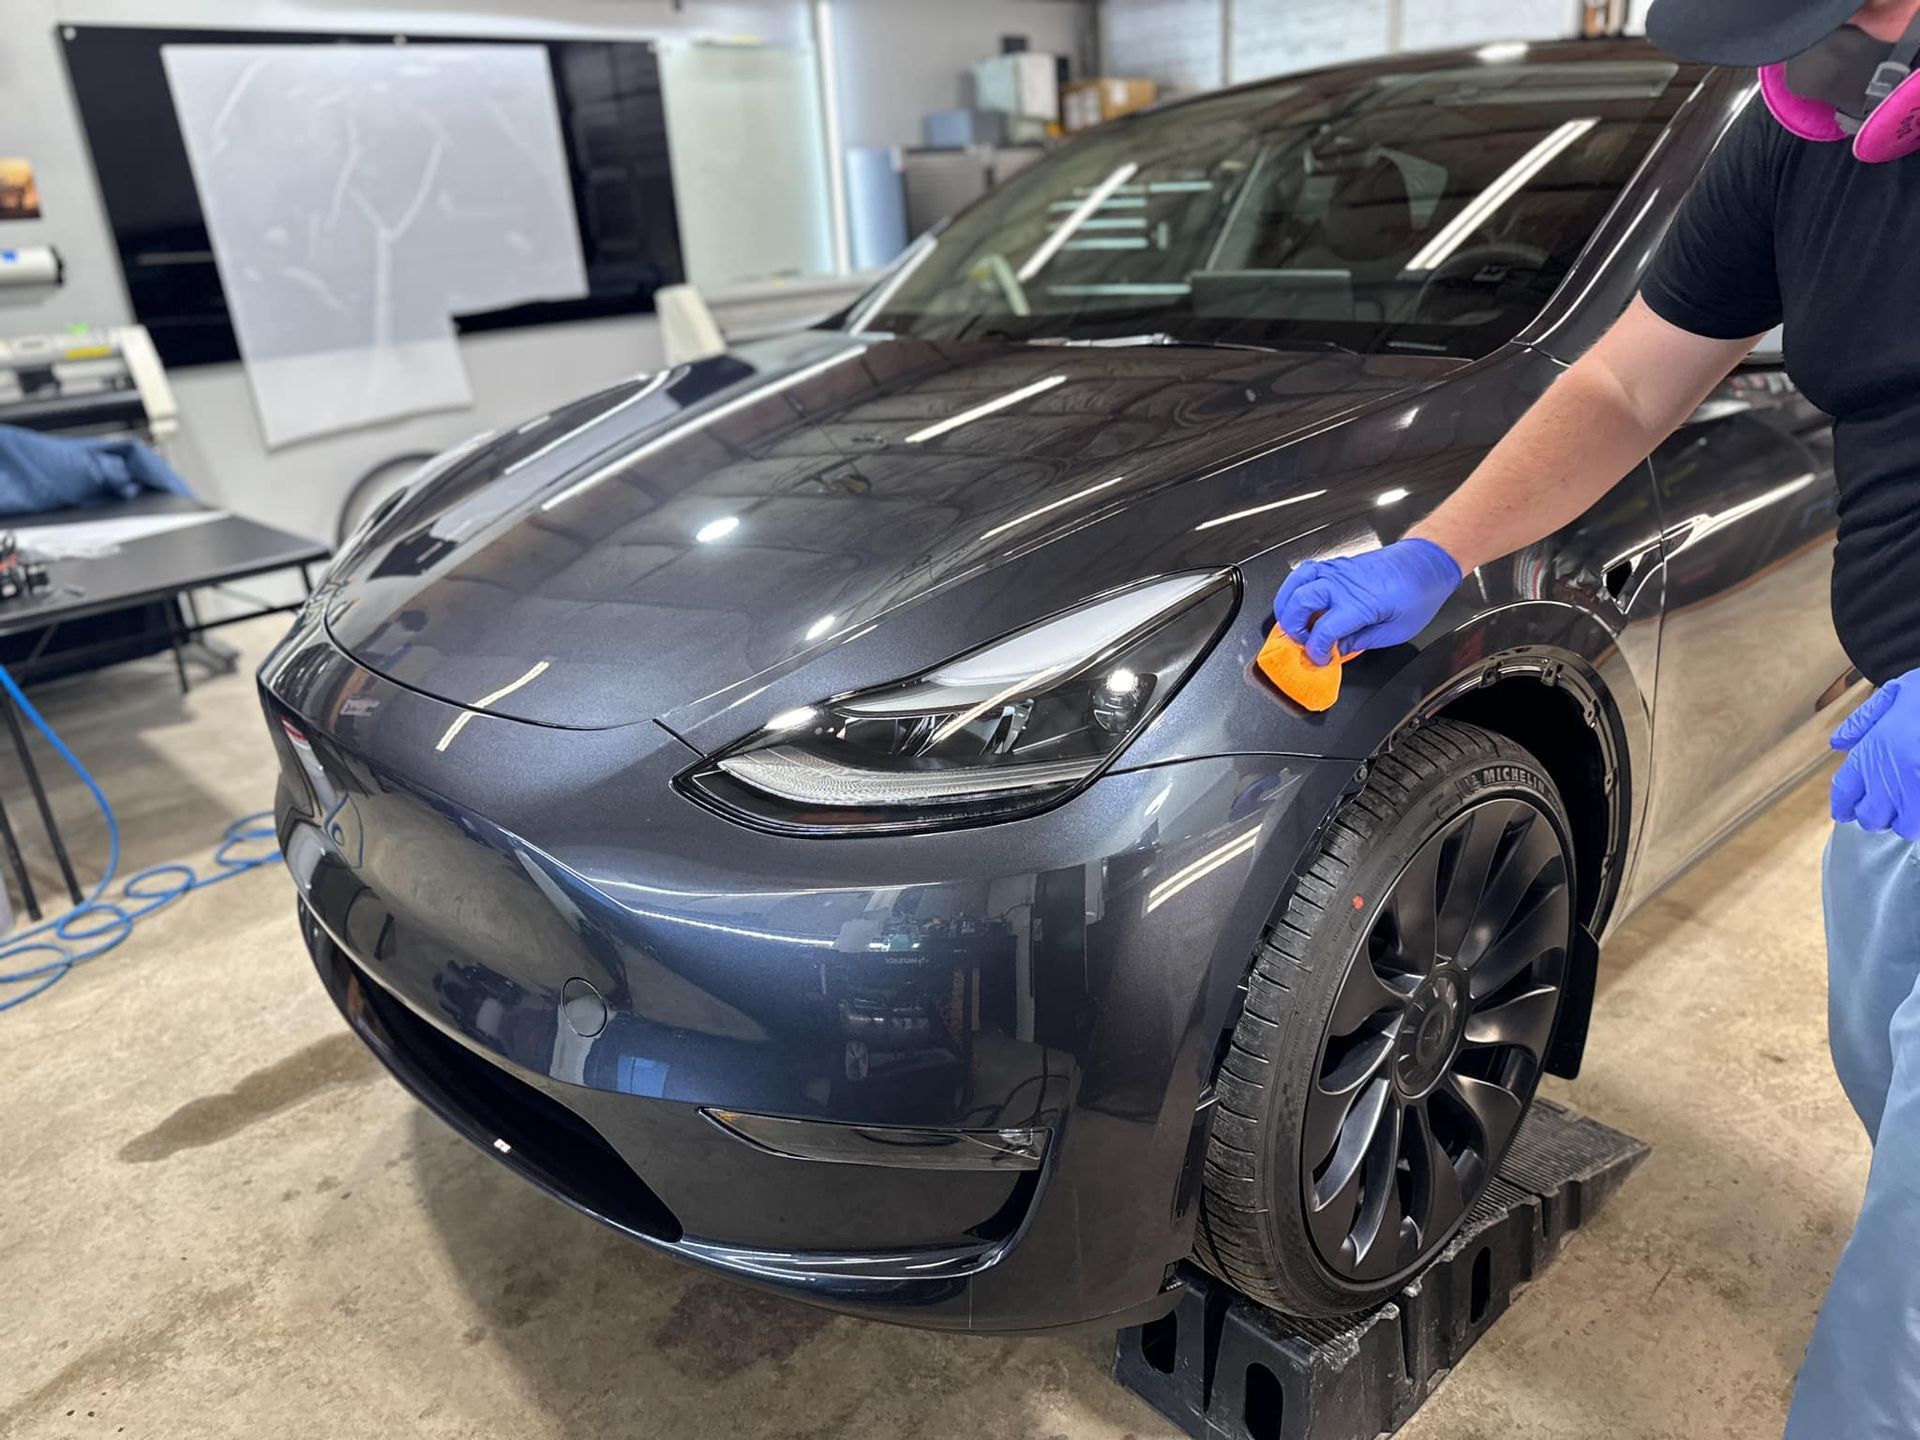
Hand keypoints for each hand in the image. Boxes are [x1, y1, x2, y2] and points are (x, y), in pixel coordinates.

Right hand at [1273, 538, 1463, 665]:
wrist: (1426, 562)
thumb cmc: (1418, 593)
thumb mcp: (1397, 631)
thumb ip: (1362, 642)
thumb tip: (1338, 649)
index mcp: (1360, 604)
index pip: (1323, 631)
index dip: (1316, 650)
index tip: (1320, 658)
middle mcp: (1343, 584)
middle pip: (1300, 602)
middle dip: (1292, 626)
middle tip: (1301, 641)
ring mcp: (1338, 571)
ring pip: (1296, 582)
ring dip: (1287, 603)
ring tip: (1290, 621)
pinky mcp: (1338, 564)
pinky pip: (1306, 572)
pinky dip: (1295, 587)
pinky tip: (1298, 600)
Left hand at [1832, 674, 1919, 838]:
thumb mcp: (1897, 692)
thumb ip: (1863, 720)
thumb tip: (1838, 744)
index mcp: (1875, 749)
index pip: (1844, 790)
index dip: (1843, 804)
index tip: (1845, 811)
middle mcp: (1893, 775)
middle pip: (1871, 817)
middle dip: (1876, 815)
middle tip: (1885, 808)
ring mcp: (1919, 789)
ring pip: (1905, 827)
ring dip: (1907, 820)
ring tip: (1912, 806)